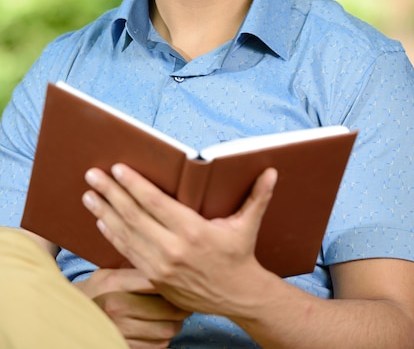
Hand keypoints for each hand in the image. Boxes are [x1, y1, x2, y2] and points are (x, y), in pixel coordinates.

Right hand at [75, 267, 189, 348]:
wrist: (73, 318)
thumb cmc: (97, 290)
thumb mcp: (110, 272)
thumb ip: (135, 267)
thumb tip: (167, 261)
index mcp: (115, 283)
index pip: (156, 281)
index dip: (173, 281)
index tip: (181, 279)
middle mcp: (118, 308)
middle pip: (167, 310)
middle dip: (181, 306)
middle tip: (184, 299)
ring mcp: (121, 330)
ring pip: (166, 331)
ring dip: (175, 323)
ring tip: (174, 314)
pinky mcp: (125, 346)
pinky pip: (157, 346)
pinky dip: (164, 338)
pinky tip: (160, 327)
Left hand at [82, 165, 276, 316]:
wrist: (237, 297)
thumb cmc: (240, 255)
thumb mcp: (248, 224)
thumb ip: (258, 196)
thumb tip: (272, 171)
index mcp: (193, 231)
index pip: (155, 203)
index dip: (134, 185)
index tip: (117, 168)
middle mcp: (173, 249)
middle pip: (134, 216)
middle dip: (110, 193)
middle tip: (92, 175)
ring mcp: (160, 266)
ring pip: (125, 235)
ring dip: (104, 213)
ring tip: (88, 195)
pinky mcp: (154, 278)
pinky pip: (128, 254)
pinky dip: (112, 236)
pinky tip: (101, 221)